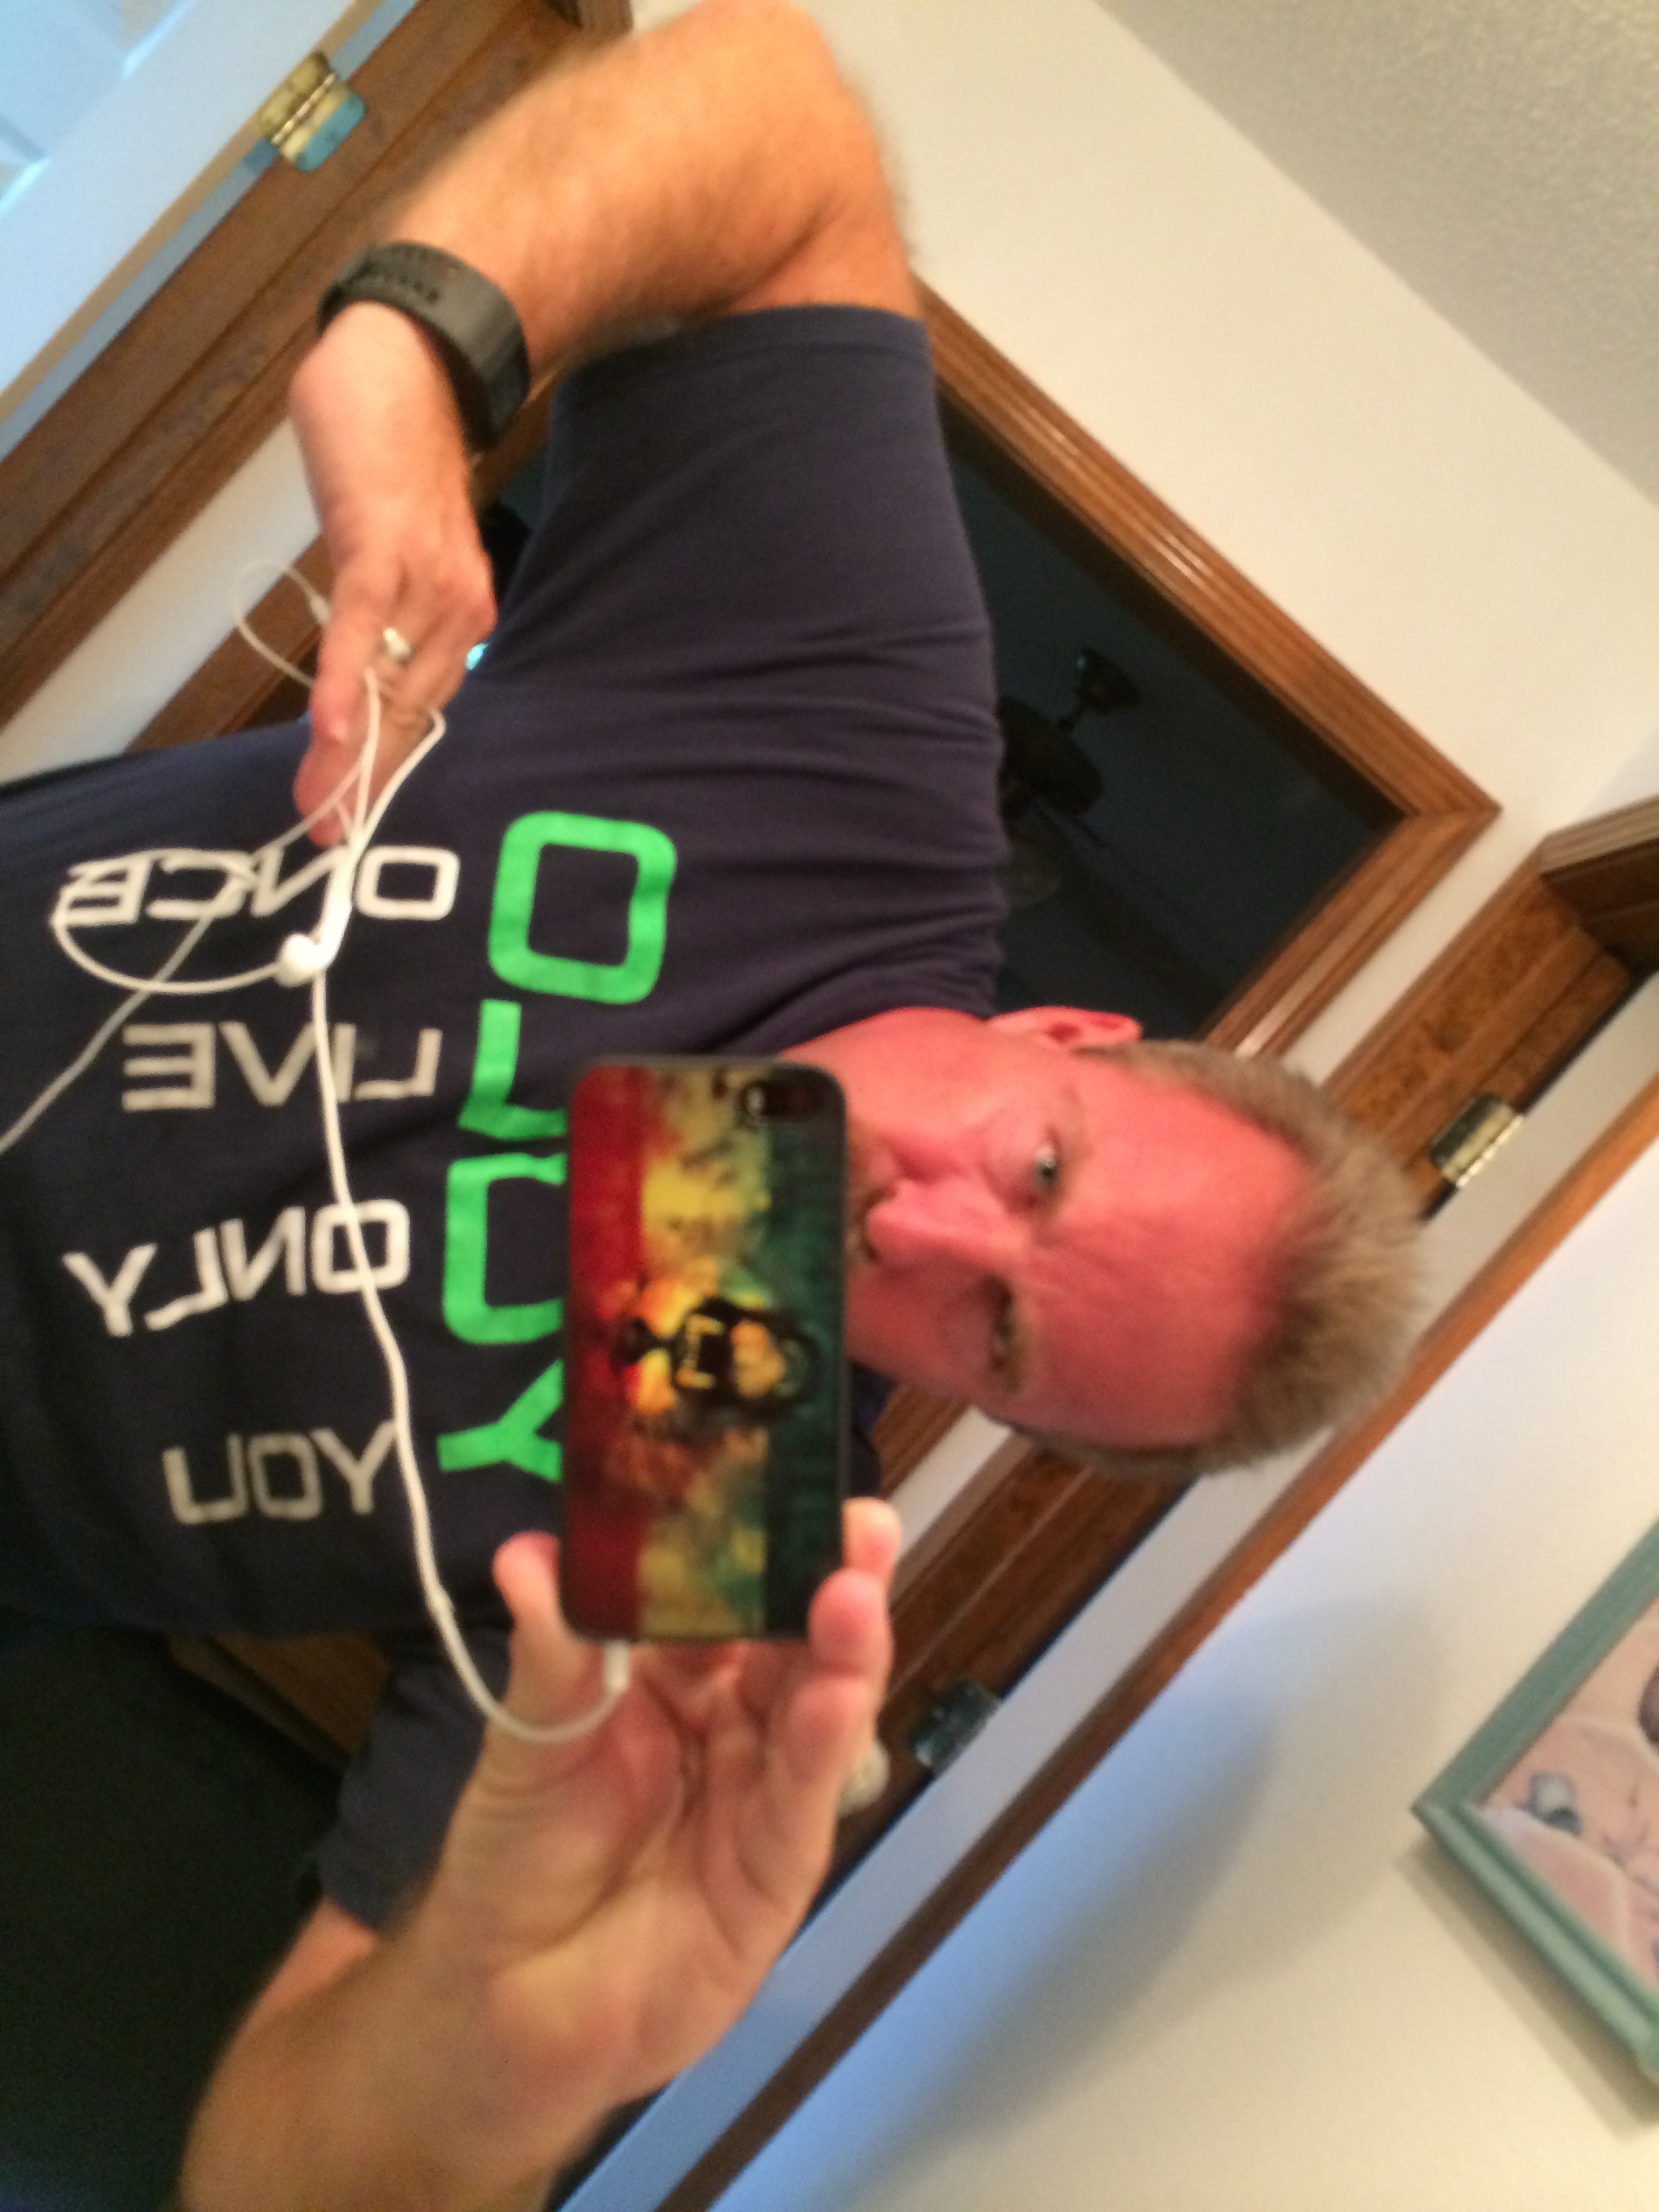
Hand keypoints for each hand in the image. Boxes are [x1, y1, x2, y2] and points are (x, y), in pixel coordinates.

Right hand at [288, 304, 496, 841]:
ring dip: (347, 749)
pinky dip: (341, 678)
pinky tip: (324, 728)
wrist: (410, 364)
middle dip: (366, 782)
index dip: (385, 771)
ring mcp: (422, 579)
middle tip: (329, 837)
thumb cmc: (395, 461)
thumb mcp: (394, 551)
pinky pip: (361, 626)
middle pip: (406, 714)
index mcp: (461, 619)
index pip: (420, 712)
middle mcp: (456, 611)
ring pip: (383, 682)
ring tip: (316, 804)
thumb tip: (356, 671)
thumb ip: (385, 612)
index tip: (352, 820)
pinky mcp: (381, 544)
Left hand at [406, 1499, 900, 2179]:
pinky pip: (805, 1794)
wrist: (503, 2003)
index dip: (757, 1534)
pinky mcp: (778, 1866)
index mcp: (669, 1668)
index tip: (783, 1473)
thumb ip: (550, 1656)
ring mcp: (761, 1787)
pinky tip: (839, 1688)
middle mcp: (730, 1715)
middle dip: (831, 1572)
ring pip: (818, 1702)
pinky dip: (826, 1736)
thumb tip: (528, 1552)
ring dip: (844, 1642)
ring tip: (854, 1583)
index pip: (726, 1586)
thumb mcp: (526, 1744)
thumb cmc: (514, 1854)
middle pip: (794, 1633)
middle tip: (855, 1517)